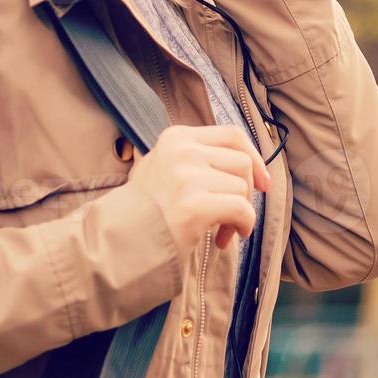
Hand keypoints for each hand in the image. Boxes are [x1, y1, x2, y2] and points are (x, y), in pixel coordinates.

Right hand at [123, 124, 271, 254]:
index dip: (255, 157)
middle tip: (231, 216)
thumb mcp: (165, 169)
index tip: (262, 182)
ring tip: (221, 232)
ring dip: (239, 214)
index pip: (233, 135)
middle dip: (246, 192)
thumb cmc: (145, 211)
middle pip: (242, 163)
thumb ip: (198, 159)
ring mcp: (186, 176)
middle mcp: (181, 151)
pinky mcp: (194, 205)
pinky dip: (243, 225)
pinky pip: (241, 209)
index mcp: (177, 138)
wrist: (115, 242)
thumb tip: (250, 163)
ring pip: (242, 188)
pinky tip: (226, 238)